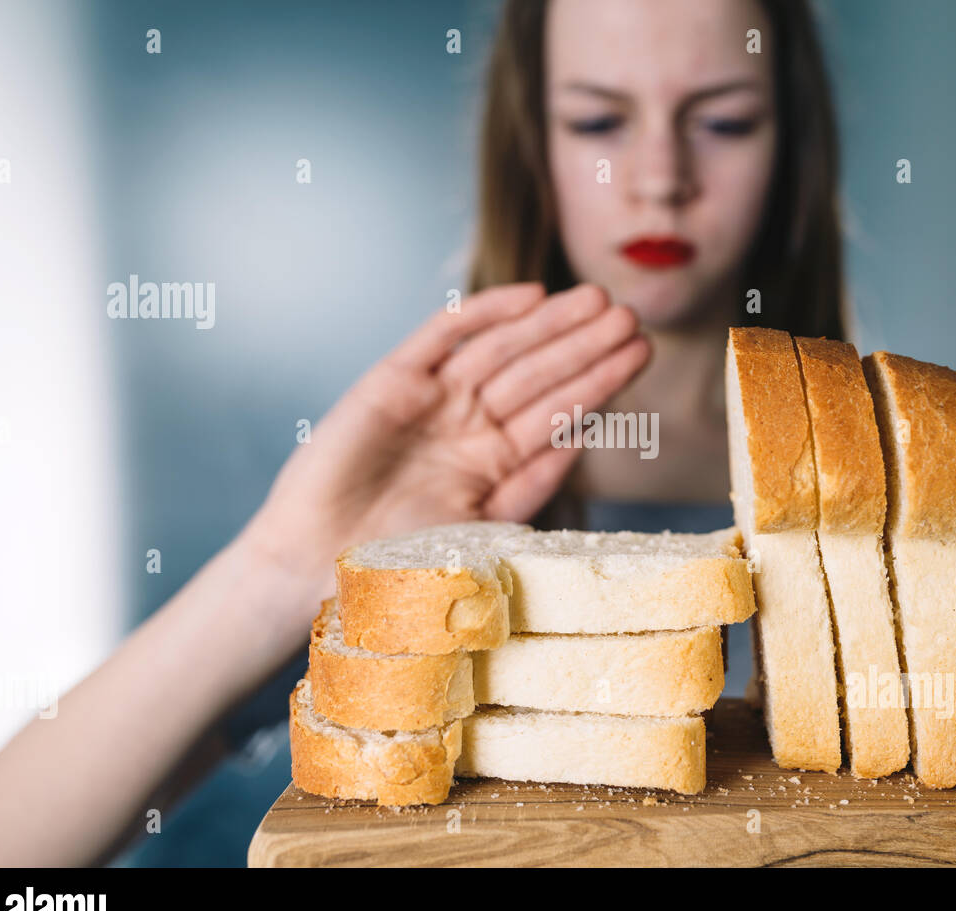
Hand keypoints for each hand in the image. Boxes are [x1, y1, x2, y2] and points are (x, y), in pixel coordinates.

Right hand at [242, 281, 648, 601]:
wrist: (316, 567)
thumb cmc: (396, 565)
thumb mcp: (480, 532)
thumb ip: (527, 488)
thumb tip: (582, 441)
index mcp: (494, 463)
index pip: (557, 413)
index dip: (598, 382)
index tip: (639, 352)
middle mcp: (468, 426)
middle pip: (538, 374)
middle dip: (583, 345)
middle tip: (629, 316)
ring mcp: (432, 401)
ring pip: (503, 350)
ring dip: (549, 325)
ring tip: (596, 301)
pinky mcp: (392, 381)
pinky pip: (443, 337)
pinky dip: (484, 314)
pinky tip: (530, 297)